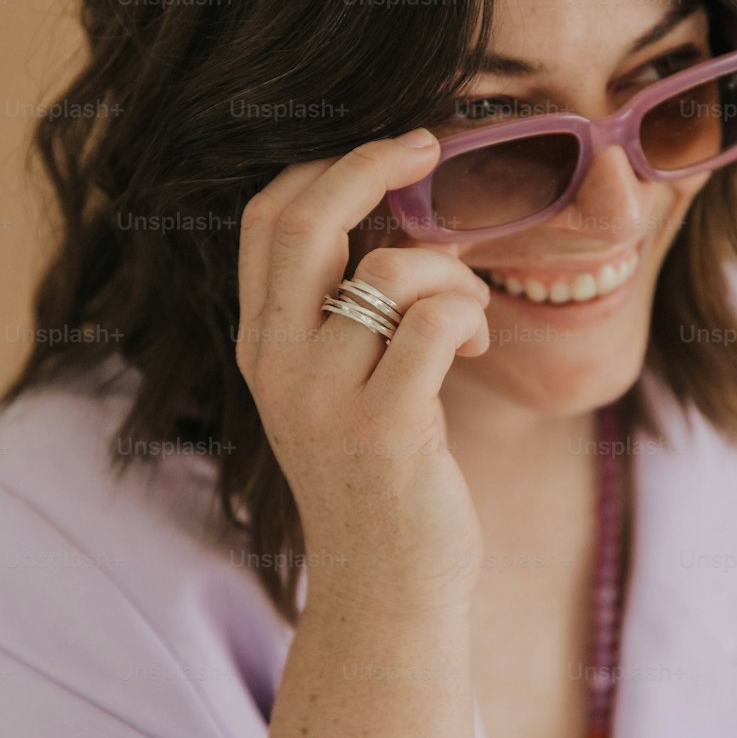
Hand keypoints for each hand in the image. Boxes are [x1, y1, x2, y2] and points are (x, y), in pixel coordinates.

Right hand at [235, 129, 491, 617]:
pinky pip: (436, 320)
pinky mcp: (385, 427)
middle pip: (310, 218)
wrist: (385, 590)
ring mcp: (326, 397)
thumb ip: (339, 314)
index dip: (329, 165)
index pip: (269, 217)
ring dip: (452, 273)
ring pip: (393, 269)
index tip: (393, 150)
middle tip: (431, 147)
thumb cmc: (375, 480)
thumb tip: (399, 221)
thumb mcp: (332, 390)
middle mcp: (278, 363)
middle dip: (377, 162)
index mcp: (261, 344)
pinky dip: (470, 315)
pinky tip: (475, 348)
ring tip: (467, 315)